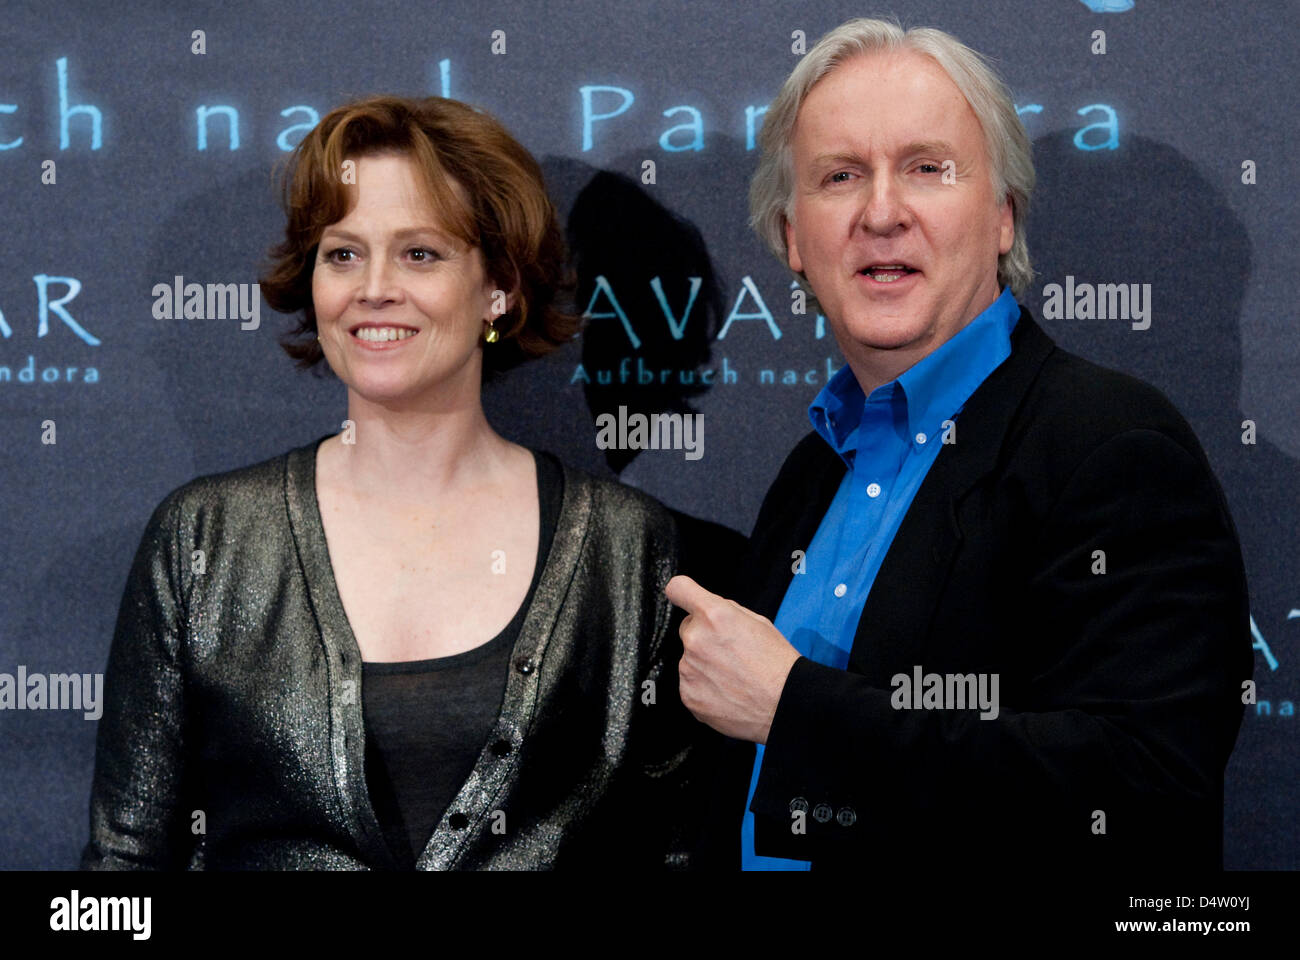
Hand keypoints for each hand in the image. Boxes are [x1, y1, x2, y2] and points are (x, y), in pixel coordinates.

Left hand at [664, 574, 801, 743]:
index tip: (683, 597)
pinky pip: (691, 684)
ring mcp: (689, 670)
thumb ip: (726, 611)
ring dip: (705, 664)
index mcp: (714, 616)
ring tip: (734, 677)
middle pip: (688, 629)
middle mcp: (696, 640)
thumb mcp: (759, 622)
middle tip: (730, 652)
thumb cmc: (777, 663)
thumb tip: (707, 610)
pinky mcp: (688, 695)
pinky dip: (705, 687)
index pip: (679, 589)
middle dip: (703, 636)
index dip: (682, 593)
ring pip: (690, 659)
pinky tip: (728, 692)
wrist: (786, 704)